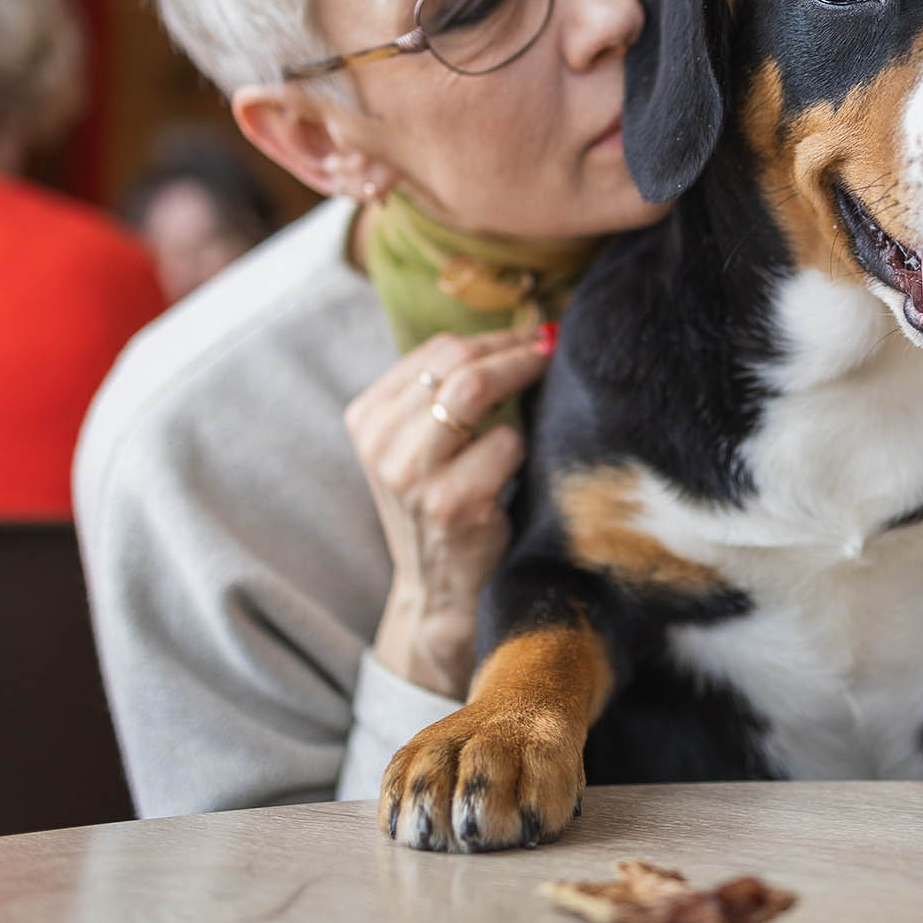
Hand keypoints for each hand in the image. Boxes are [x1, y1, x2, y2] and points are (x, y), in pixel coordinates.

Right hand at [347, 326, 551, 698]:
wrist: (439, 591)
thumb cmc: (442, 503)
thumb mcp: (421, 446)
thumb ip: (446, 394)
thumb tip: (522, 331)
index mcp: (367, 417)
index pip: (437, 349)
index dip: (495, 335)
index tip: (534, 333)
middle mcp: (380, 442)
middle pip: (457, 361)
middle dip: (516, 347)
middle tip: (555, 344)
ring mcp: (411, 476)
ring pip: (475, 390)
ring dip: (523, 379)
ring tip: (550, 378)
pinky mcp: (451, 505)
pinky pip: (506, 443)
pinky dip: (525, 444)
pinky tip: (523, 462)